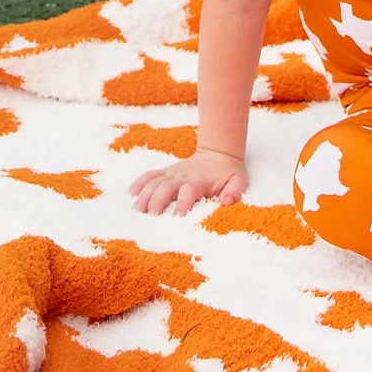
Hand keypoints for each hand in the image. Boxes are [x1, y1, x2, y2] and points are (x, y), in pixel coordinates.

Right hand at [130, 147, 246, 214]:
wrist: (218, 155)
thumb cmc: (228, 174)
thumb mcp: (238, 181)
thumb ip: (234, 191)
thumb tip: (227, 201)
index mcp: (200, 181)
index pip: (188, 190)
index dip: (183, 202)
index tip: (178, 217)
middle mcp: (182, 176)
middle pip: (166, 186)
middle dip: (157, 200)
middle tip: (151, 216)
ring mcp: (172, 173)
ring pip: (154, 181)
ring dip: (145, 195)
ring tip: (137, 211)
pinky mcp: (165, 172)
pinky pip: (149, 175)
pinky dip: (139, 183)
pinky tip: (132, 194)